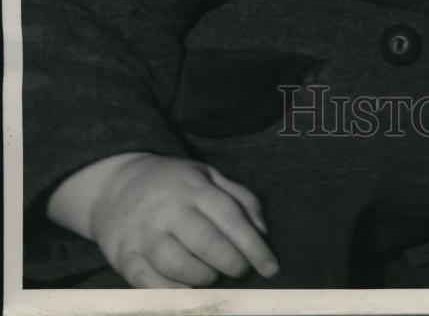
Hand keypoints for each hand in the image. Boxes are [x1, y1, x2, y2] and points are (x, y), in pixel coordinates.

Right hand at [89, 154, 278, 287]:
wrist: (115, 184)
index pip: (230, 218)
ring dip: (204, 278)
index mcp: (193, 188)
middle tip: (241, 271)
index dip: (254, 247)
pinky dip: (173, 294)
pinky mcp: (123, 256)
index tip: (271, 268)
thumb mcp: (208, 176)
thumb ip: (240, 198)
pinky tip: (189, 291)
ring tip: (213, 276)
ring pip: (178, 265)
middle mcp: (168, 209)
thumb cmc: (173, 184)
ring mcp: (143, 233)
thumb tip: (263, 231)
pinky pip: (149, 283)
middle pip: (206, 243)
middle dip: (231, 263)